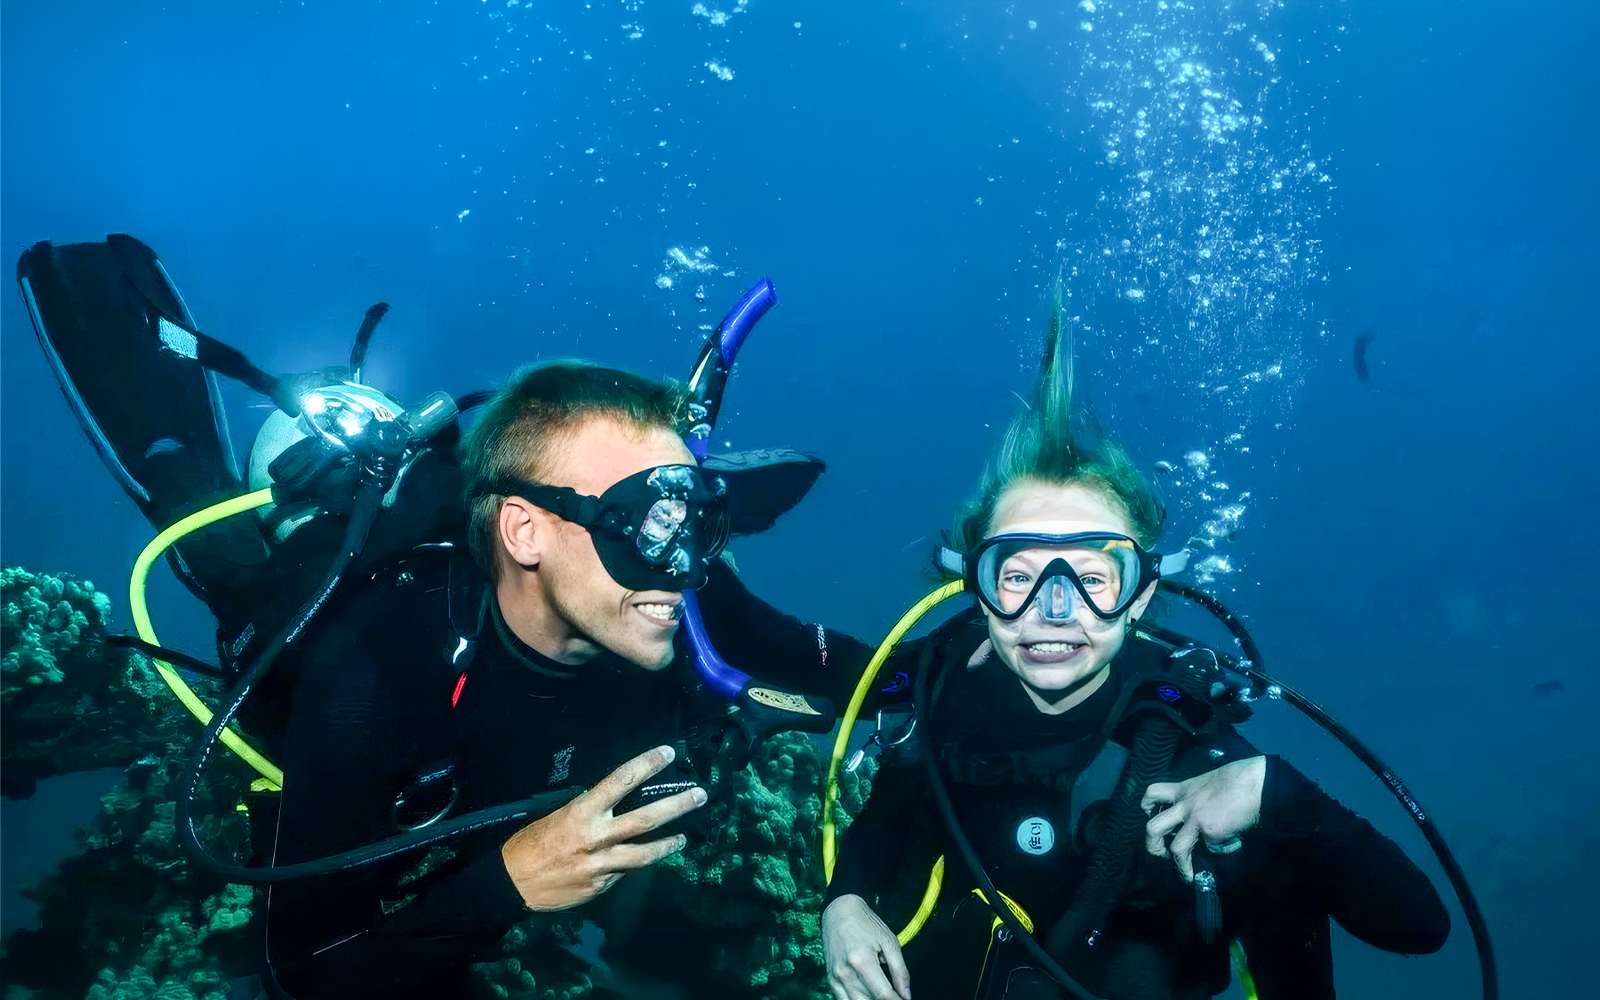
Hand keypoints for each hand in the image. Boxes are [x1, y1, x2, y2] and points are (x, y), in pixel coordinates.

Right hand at [500, 745, 705, 910]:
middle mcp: (597, 836)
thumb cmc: (532, 843)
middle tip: (700, 795)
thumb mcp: (557, 815)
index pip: (621, 780)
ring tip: (685, 837)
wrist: (512, 883)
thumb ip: (590, 811)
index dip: (647, 764)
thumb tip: (617, 805)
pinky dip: (636, 864)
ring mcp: (602, 864)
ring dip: (669, 843)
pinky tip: (643, 859)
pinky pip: (626, 872)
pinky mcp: (602, 886)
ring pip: (645, 854)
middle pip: (646, 819)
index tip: (668, 753)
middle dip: (677, 806)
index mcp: (583, 812)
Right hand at [822, 894, 911, 999]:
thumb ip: (900, 971)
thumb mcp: (889, 942)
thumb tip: (906, 995)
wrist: (839, 912)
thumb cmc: (865, 923)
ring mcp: (835, 979)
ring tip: (883, 994)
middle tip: (895, 996)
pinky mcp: (831, 980)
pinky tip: (869, 994)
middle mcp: (845, 973)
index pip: (883, 995)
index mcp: (862, 961)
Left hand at [1142, 755, 1266, 881]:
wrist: (1254, 784)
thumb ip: (1197, 798)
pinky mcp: (1210, 831)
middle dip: (1152, 844)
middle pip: (1152, 827)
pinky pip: (1211, 848)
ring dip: (1178, 864)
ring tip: (1184, 872)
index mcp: (1183, 789)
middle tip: (1160, 852)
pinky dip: (1220, 850)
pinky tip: (1230, 845)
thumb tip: (1200, 819)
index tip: (1152, 816)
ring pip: (1174, 847)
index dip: (1147, 807)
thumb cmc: (1237, 779)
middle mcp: (1183, 805)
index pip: (1154, 793)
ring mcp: (1194, 820)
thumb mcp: (1207, 784)